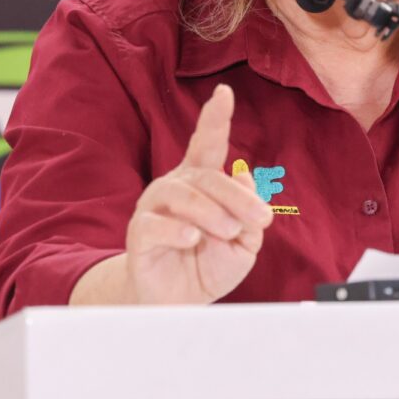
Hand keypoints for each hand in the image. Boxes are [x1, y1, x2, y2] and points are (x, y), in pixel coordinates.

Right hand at [125, 84, 272, 303]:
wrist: (178, 305)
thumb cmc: (208, 266)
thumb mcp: (242, 244)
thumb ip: (249, 214)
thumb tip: (246, 175)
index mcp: (201, 181)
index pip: (207, 143)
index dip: (214, 117)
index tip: (224, 94)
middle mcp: (175, 186)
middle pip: (207, 175)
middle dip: (237, 195)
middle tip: (260, 219)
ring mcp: (153, 207)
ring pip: (182, 194)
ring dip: (212, 212)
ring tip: (227, 232)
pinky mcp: (139, 233)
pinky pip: (155, 223)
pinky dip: (178, 229)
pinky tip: (193, 237)